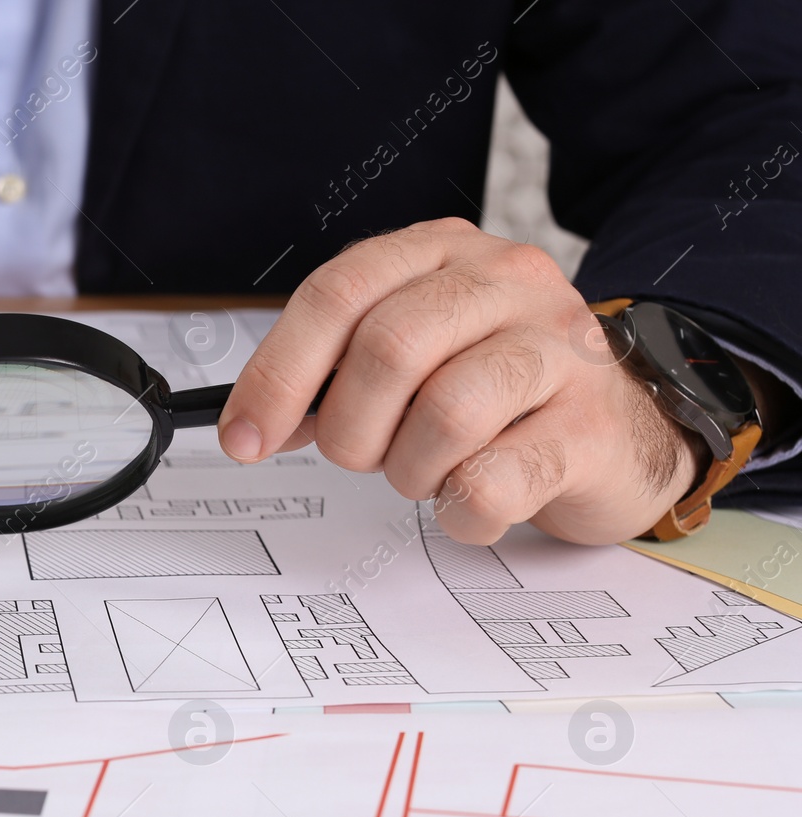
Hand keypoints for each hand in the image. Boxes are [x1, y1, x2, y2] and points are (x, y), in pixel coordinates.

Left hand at [217, 218, 702, 544]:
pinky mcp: (591, 427)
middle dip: (350, 427)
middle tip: (363, 455)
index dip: (277, 373)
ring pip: (445, 413)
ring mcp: (560, 349)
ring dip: (410, 470)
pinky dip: (460, 510)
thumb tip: (254, 423)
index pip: (337, 294)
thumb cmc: (498, 394)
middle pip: (388, 348)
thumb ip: (331, 376)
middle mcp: (507, 282)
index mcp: (442, 254)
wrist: (623, 428)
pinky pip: (492, 483)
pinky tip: (472, 497)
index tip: (245, 436)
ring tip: (428, 470)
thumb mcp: (410, 360)